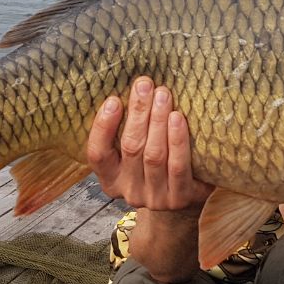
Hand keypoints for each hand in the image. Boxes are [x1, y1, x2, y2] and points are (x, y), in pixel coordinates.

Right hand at [86, 76, 213, 211]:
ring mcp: (155, 197)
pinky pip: (177, 166)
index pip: (98, 154)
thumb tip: (132, 87)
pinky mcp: (181, 198)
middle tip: (144, 85)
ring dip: (157, 121)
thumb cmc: (155, 162)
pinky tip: (177, 118)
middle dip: (137, 113)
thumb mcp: (134, 151)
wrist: (186, 195)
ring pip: (154, 155)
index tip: (114, 100)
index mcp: (111, 178)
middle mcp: (130, 191)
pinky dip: (177, 140)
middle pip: (130, 148)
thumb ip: (127, 128)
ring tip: (162, 95)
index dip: (103, 127)